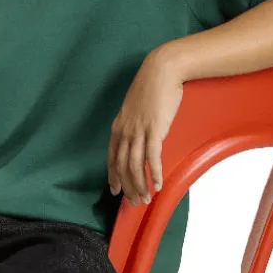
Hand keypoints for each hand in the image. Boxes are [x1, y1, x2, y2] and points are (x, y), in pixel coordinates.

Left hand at [107, 49, 183, 205]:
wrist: (161, 70)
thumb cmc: (151, 88)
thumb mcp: (135, 108)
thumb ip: (133, 124)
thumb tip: (137, 137)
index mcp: (118, 127)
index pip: (111, 158)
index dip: (113, 176)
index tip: (115, 190)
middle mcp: (125, 131)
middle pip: (121, 166)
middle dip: (127, 187)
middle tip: (133, 202)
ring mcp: (138, 131)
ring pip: (134, 166)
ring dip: (139, 185)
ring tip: (145, 199)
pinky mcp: (154, 129)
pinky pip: (151, 157)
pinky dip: (154, 173)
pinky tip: (157, 185)